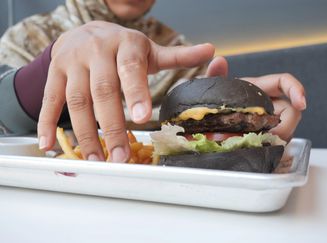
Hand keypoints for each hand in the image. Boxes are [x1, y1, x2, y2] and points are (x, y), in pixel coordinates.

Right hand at [37, 21, 214, 161]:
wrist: (83, 31)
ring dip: (84, 133)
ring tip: (95, 159)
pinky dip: (49, 123)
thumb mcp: (149, 48)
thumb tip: (210, 51)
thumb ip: (177, 55)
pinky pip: (49, 100)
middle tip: (120, 155)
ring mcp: (72, 63)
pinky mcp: (54, 73)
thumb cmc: (121, 45)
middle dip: (110, 126)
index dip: (135, 93)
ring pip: (76, 101)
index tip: (141, 118)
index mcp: (125, 45)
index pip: (131, 69)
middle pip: (102, 92)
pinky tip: (52, 145)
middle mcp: (96, 51)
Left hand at [204, 57, 305, 141]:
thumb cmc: (214, 104)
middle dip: (286, 126)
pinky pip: (274, 145)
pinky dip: (268, 150)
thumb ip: (214, 75)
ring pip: (285, 133)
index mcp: (258, 89)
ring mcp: (268, 124)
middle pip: (291, 114)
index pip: (284, 83)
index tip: (301, 103)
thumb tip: (218, 60)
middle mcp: (267, 106)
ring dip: (276, 141)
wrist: (208, 124)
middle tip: (272, 137)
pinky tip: (255, 152)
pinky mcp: (265, 140)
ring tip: (256, 146)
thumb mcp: (213, 90)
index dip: (296, 90)